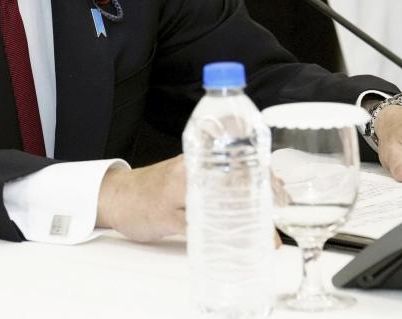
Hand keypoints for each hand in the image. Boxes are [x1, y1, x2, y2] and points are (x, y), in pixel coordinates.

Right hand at [95, 155, 284, 246]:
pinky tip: (234, 246)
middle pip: (232, 175)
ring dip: (248, 219)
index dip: (264, 171)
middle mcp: (188, 168)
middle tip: (281, 213)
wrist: (119, 195)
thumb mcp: (188, 173)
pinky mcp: (166, 214)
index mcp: (196, 156)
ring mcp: (175, 190)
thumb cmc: (158, 186)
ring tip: (267, 234)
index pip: (235, 155)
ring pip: (218, 200)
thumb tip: (257, 190)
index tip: (282, 190)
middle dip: (263, 194)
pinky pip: (196, 225)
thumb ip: (215, 177)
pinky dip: (218, 237)